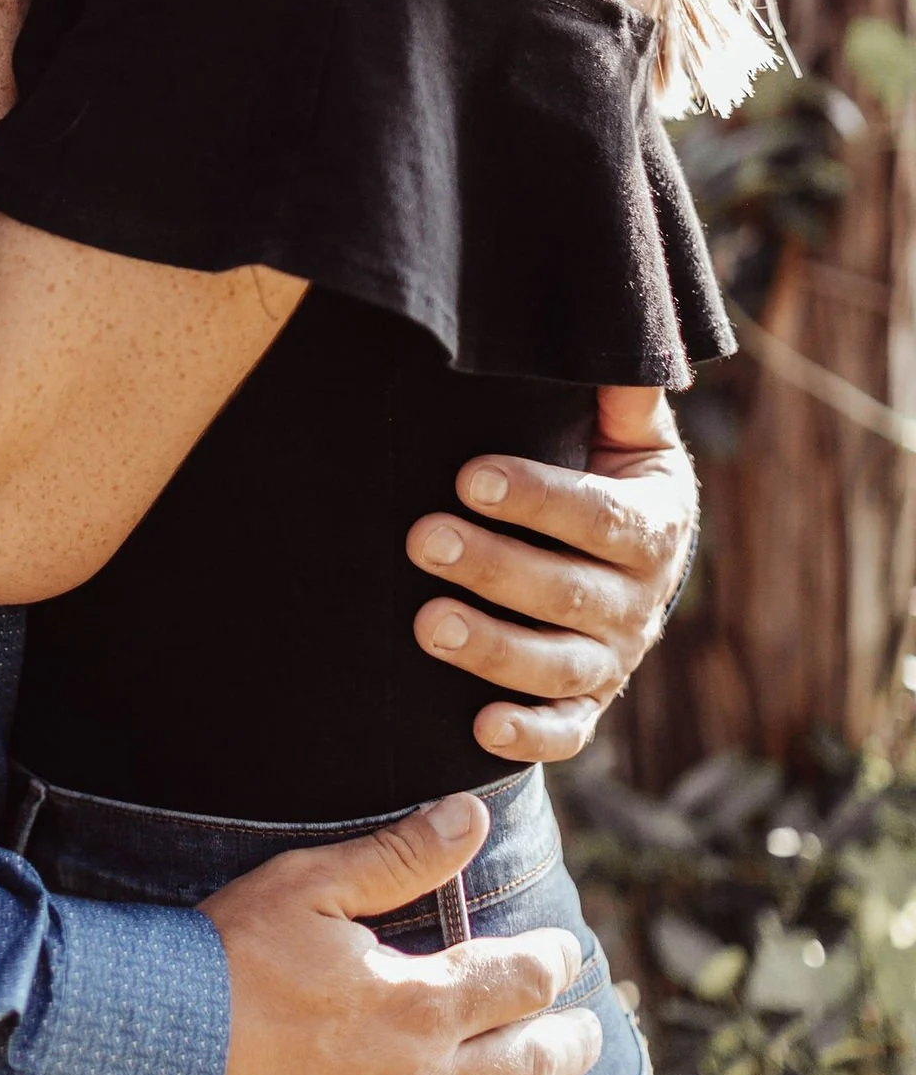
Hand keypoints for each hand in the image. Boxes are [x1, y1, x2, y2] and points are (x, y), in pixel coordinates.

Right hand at [190, 793, 603, 1074]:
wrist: (152, 1060)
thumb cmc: (224, 959)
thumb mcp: (308, 886)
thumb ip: (399, 855)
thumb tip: (472, 815)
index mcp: (420, 1001)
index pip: (518, 980)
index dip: (550, 962)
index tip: (564, 953)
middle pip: (529, 1063)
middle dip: (568, 1043)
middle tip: (589, 1034)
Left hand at [406, 386, 697, 764]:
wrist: (630, 564)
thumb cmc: (607, 476)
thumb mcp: (627, 434)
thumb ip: (621, 395)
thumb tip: (621, 337)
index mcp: (652, 524)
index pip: (598, 514)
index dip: (538, 497)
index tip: (469, 476)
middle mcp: (641, 600)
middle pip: (568, 591)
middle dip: (493, 567)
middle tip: (422, 539)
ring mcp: (614, 660)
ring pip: (558, 664)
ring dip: (493, 648)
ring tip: (425, 624)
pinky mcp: (588, 707)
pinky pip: (566, 732)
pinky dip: (529, 737)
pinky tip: (479, 729)